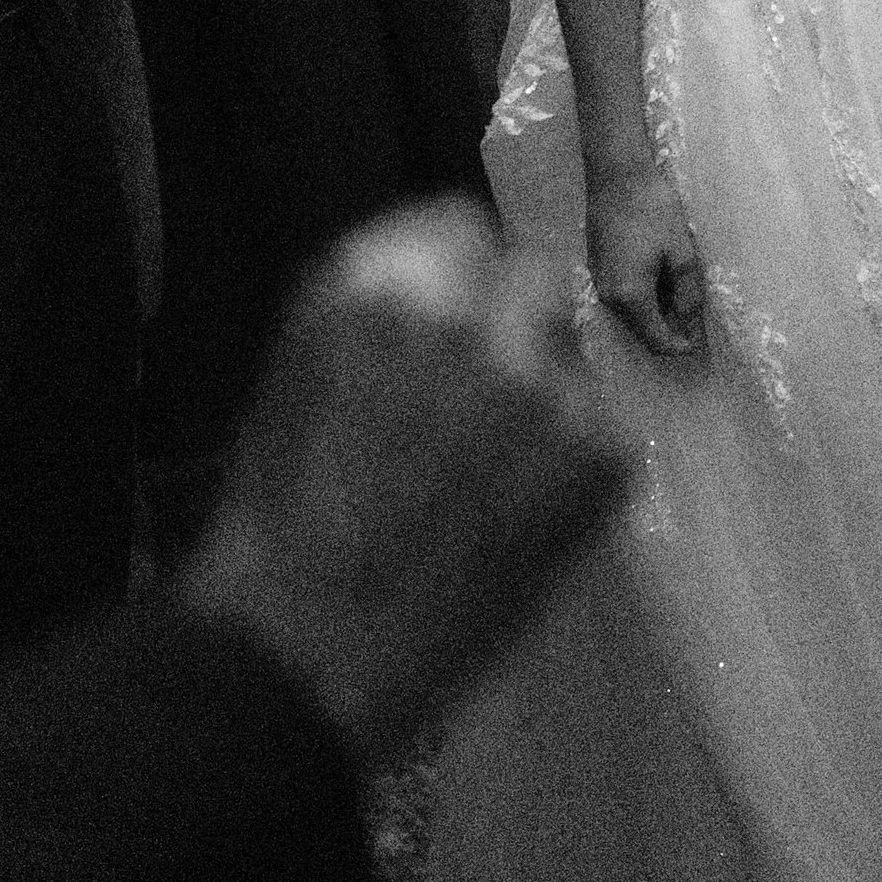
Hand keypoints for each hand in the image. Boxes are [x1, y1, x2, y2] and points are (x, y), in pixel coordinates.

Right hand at [176, 200, 631, 766]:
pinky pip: (602, 432)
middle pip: (532, 277)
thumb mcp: (308, 372)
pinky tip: (516, 522)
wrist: (302, 655)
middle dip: (515, 328)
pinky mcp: (600, 451)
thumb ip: (390, 312)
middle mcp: (469, 310)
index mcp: (379, 280)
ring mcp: (543, 379)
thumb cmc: (279, 529)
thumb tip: (462, 285)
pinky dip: (573, 468)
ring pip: (571, 356)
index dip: (464, 281)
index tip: (461, 321)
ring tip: (491, 480)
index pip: (462, 226)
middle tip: (488, 403)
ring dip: (547, 396)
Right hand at [586, 159, 709, 358]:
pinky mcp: (598, 268)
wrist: (617, 175)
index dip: (680, 346)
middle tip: (697, 316)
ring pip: (631, 314)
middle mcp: (608, 297)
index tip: (701, 341)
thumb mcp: (681, 252)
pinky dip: (644, 297)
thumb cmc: (653, 210)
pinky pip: (623, 297)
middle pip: (641, 331)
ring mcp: (599, 282)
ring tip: (683, 293)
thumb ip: (687, 293)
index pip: (656, 340)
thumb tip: (692, 325)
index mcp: (629, 296)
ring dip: (657, 313)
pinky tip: (663, 277)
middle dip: (670, 330)